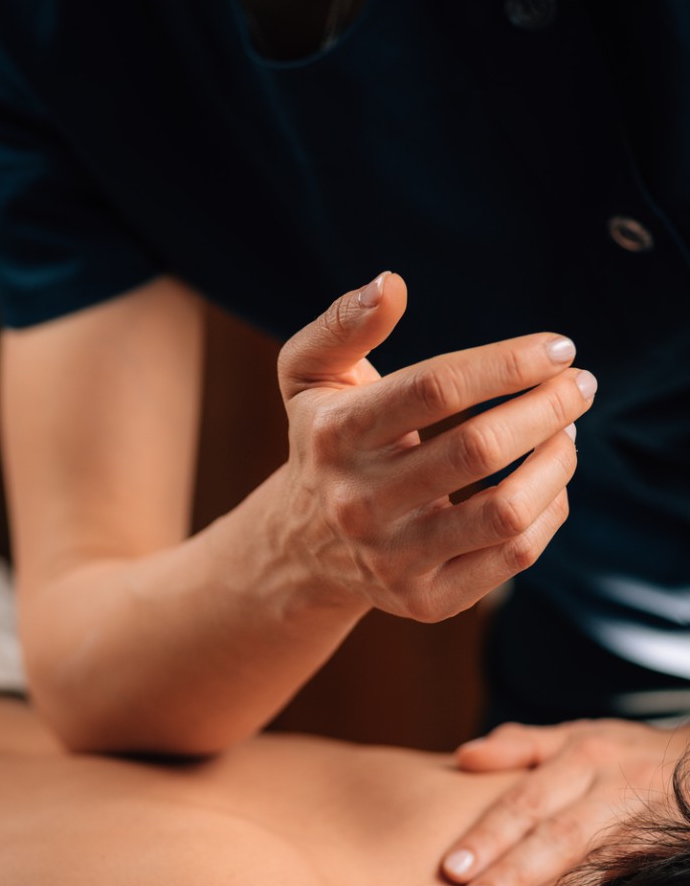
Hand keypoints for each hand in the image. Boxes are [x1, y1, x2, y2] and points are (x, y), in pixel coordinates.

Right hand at [275, 271, 596, 623]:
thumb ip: (342, 325)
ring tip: (570, 431)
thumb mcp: (309, 378)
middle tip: (581, 385)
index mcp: (334, 436)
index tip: (559, 348)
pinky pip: (513, 556)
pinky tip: (551, 481)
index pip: (435, 389)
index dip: (508, 363)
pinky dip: (550, 512)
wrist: (303, 547)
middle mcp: (359, 503)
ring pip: (505, 511)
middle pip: (479, 448)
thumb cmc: (324, 443)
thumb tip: (391, 284)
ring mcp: (393, 559)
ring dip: (558, 462)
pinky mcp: (426, 601)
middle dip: (548, 407)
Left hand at [441, 717, 689, 885]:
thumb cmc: (629, 752)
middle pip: (555, 830)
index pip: (524, 800)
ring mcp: (647, 813)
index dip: (488, 834)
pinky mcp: (672, 840)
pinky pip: (635, 867)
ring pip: (597, 853)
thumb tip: (462, 757)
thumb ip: (521, 746)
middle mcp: (612, 782)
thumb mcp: (578, 734)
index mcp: (581, 754)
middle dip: (512, 870)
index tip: (450, 869)